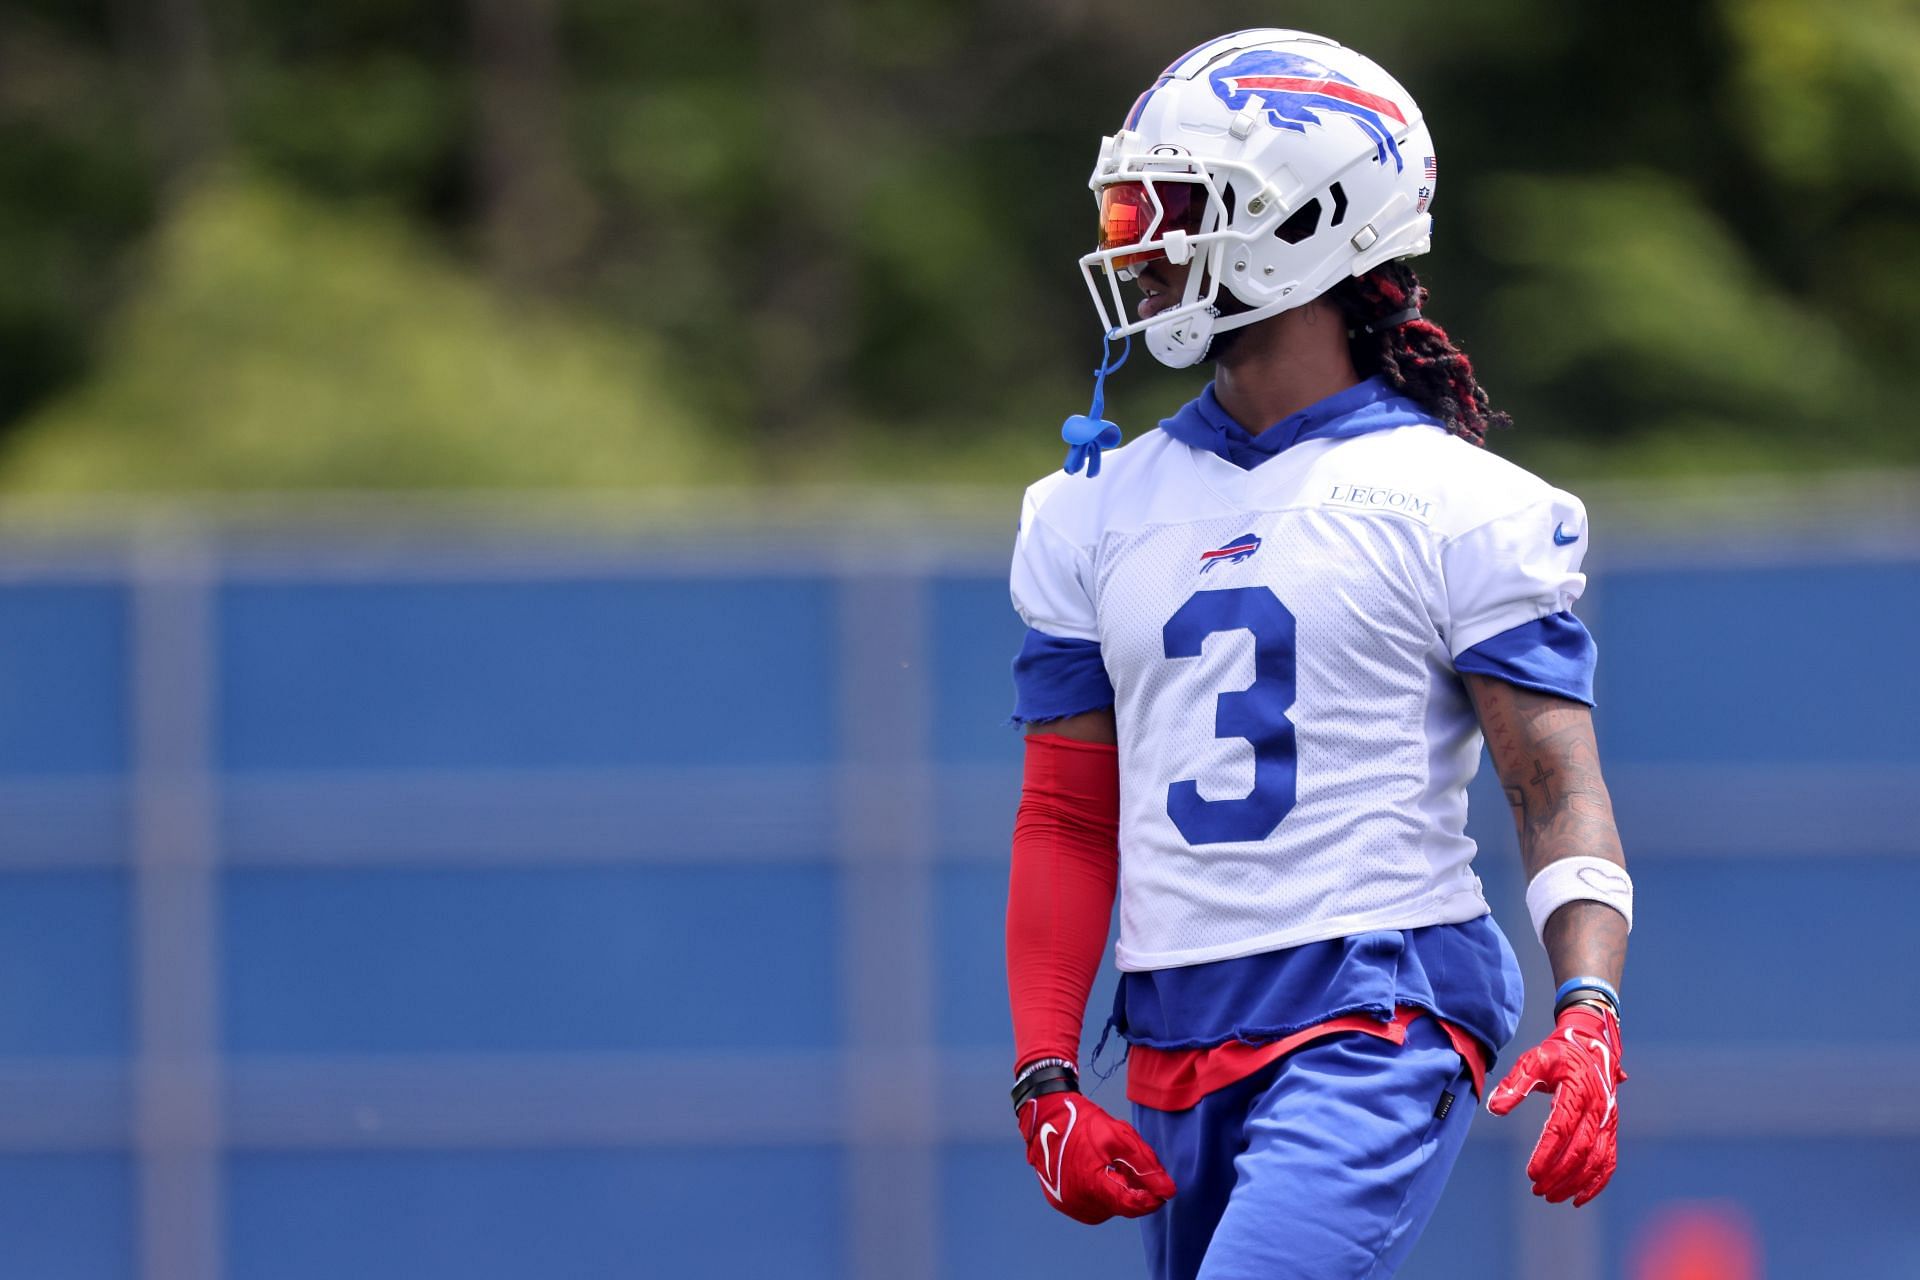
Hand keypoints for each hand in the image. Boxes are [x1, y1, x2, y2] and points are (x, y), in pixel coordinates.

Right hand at [1018, 1090, 1175, 1223]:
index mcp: (1092, 1186)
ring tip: (1113, 1166)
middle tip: (1132, 1166)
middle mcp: (1078, 1202)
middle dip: (1134, 1191)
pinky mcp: (1059, 1202)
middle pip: (1120, 1207)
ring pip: (1107, 1208)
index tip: (1164, 1190)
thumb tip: (1168, 1190)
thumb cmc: (1083, 1122)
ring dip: (1118, 1193)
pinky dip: (1102, 1194)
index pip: (1131, 1205)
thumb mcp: (1119, 1137)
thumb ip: (1146, 1166)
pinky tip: (1100, 1172)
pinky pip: (1091, 1206)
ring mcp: (1067, 1204)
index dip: (1151, 1199)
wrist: (1045, 1115)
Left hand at [1488, 1001, 1625, 1205]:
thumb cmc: (1558, 1054)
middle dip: (1559, 1174)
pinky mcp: (1611, 1129)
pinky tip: (1578, 1199)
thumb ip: (1515, 1083)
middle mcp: (1597, 1109)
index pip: (1561, 1129)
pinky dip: (1597, 1183)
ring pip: (1596, 1160)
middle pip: (1580, 1150)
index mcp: (1577, 1091)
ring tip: (1551, 1196)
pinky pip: (1609, 1161)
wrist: (1592, 1045)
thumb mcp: (1534, 1059)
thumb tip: (1495, 1108)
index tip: (1531, 1173)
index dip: (1547, 1153)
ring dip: (1575, 1183)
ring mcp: (1607, 1121)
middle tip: (1537, 1189)